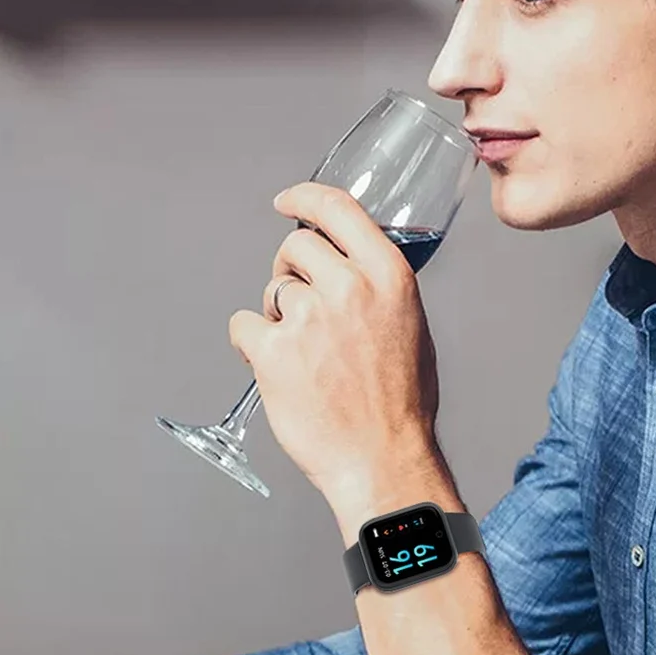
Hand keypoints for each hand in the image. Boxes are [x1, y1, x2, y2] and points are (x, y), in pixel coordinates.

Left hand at [228, 182, 440, 501]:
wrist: (383, 457)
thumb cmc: (401, 399)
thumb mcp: (412, 324)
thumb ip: (379, 286)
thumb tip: (347, 264)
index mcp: (388, 276)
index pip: (338, 209)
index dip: (305, 198)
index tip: (287, 201)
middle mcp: (349, 287)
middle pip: (296, 245)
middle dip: (292, 268)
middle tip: (301, 301)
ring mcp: (308, 318)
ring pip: (272, 290)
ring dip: (279, 313)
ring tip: (303, 351)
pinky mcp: (273, 351)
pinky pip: (243, 324)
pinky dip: (251, 341)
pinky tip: (276, 364)